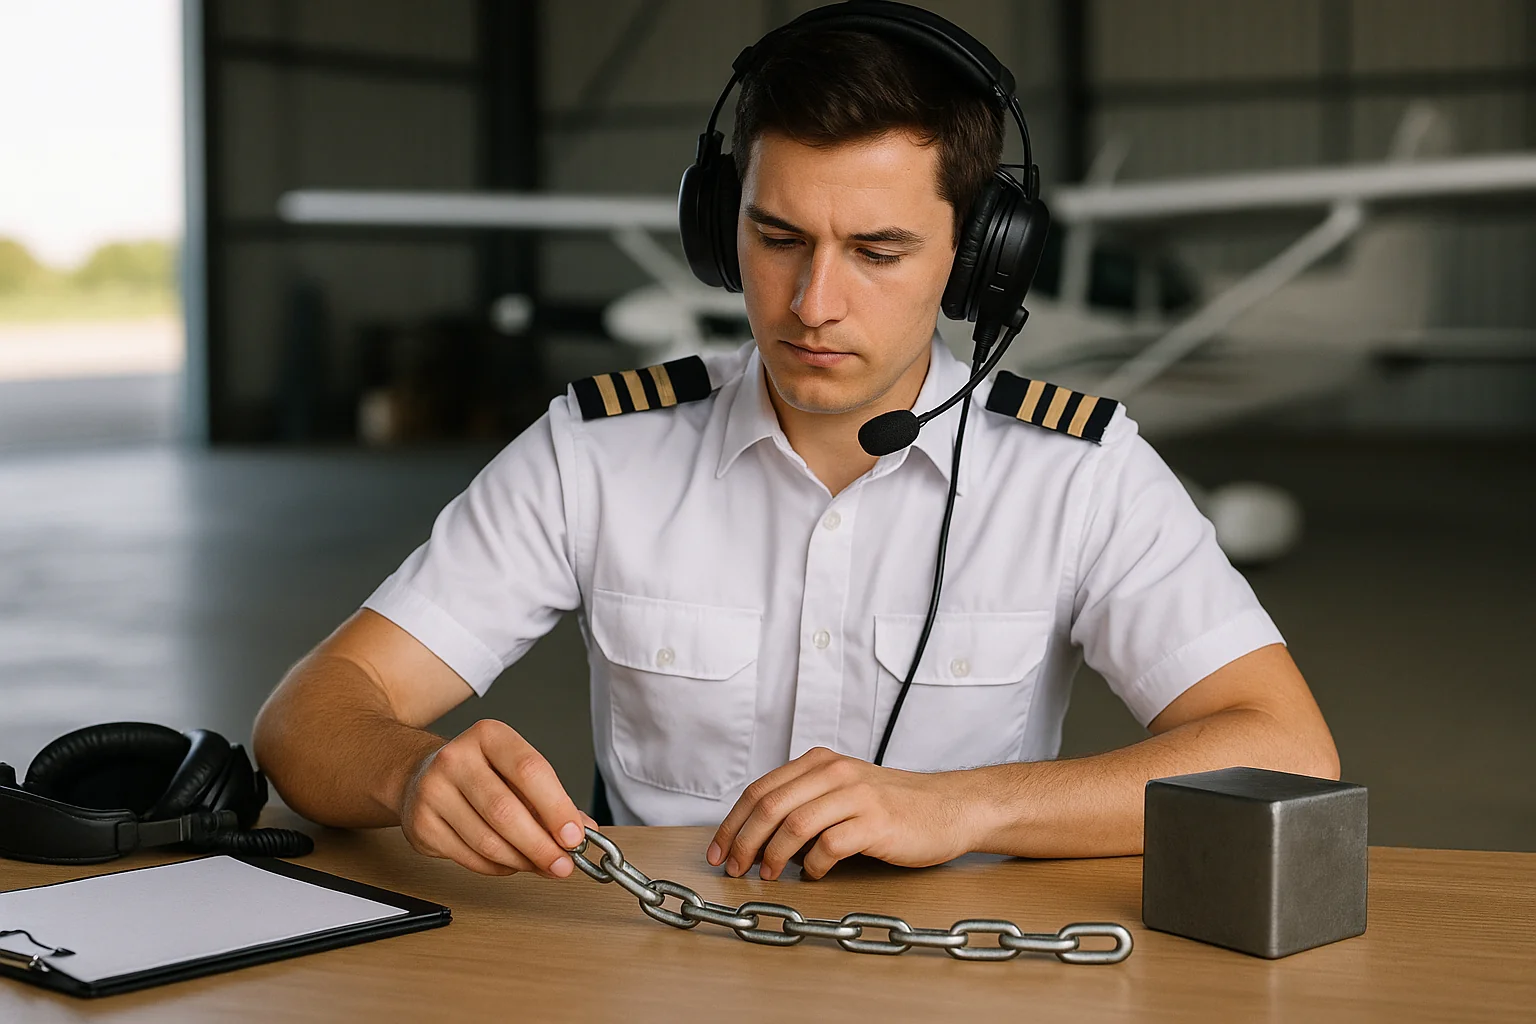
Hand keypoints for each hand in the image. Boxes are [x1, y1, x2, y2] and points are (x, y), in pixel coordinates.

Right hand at [399, 719, 596, 877]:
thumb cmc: (480, 774)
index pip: (530, 771)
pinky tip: (512, 862)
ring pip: (487, 841)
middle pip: (506, 811)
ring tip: (541, 864)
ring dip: (522, 860)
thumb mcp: (516, 771)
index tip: (575, 837)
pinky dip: (498, 867)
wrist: (420, 776)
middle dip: (541, 845)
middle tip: (563, 865)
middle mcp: (456, 758)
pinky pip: (469, 858)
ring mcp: (433, 792)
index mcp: (489, 736)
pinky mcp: (422, 825)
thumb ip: (551, 799)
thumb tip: (584, 831)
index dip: (557, 808)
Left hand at [706, 747, 979, 879]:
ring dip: (772, 857)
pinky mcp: (876, 822)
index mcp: (820, 762)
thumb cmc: (894, 806)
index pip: (759, 790)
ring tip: (768, 876)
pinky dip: (814, 866)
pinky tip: (814, 875)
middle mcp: (834, 772)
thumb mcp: (843, 790)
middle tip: (734, 869)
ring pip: (793, 825)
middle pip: (769, 806)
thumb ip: (804, 802)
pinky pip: (829, 846)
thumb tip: (757, 838)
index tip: (718, 851)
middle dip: (743, 842)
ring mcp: (856, 795)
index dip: (732, 823)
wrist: (950, 808)